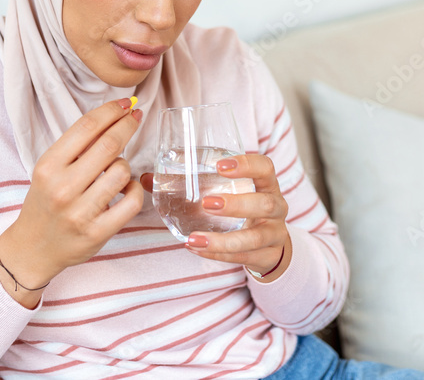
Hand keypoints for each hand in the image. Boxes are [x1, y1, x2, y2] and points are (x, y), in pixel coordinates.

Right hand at [0, 98, 144, 305]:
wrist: (33, 248)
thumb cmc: (45, 202)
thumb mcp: (49, 170)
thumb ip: (75, 147)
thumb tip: (112, 117)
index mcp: (48, 166)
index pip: (86, 127)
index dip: (110, 111)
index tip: (125, 104)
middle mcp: (62, 188)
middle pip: (108, 145)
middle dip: (127, 125)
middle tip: (135, 117)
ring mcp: (80, 212)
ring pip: (121, 172)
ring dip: (125, 164)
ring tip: (117, 169)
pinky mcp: (97, 233)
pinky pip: (131, 202)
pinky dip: (134, 190)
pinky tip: (126, 188)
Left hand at [140, 153, 290, 281]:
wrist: (271, 243)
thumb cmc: (243, 208)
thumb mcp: (228, 191)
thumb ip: (188, 183)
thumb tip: (147, 178)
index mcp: (266, 184)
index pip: (265, 168)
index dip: (246, 165)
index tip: (220, 165)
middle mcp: (276, 207)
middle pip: (264, 204)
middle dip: (236, 204)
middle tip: (206, 202)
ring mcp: (274, 234)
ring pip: (256, 237)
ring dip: (224, 239)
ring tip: (195, 238)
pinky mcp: (267, 256)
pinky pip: (244, 257)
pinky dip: (220, 254)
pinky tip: (198, 248)